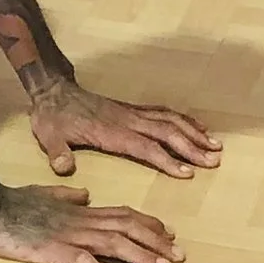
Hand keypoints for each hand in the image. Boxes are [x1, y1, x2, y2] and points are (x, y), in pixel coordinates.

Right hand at [0, 182, 180, 262]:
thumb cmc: (12, 202)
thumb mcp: (43, 193)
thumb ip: (66, 196)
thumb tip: (86, 195)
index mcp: (79, 210)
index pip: (122, 214)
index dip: (148, 223)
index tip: (170, 234)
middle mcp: (81, 221)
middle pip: (127, 228)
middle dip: (157, 241)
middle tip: (181, 255)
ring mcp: (69, 236)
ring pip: (113, 244)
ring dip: (141, 255)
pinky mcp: (53, 250)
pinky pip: (82, 262)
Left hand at [28, 79, 220, 178]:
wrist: (52, 90)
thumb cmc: (52, 117)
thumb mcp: (47, 136)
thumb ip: (57, 152)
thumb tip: (62, 167)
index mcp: (110, 131)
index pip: (144, 147)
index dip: (166, 159)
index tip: (188, 173)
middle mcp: (127, 120)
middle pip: (165, 132)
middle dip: (191, 147)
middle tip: (214, 161)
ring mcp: (131, 112)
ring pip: (169, 120)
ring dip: (193, 132)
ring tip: (216, 146)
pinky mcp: (132, 108)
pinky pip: (163, 112)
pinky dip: (184, 119)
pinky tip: (198, 127)